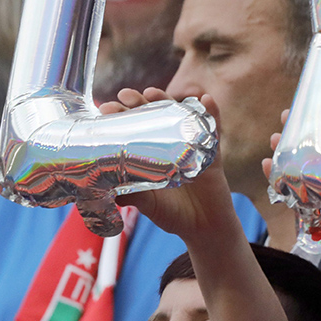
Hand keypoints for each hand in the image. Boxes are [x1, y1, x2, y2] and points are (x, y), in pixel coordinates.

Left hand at [98, 88, 239, 246]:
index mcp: (151, 154)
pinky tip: (206, 99)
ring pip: (180, 116)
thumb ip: (131, 195)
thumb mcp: (148, 204)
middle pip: (154, 116)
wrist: (203, 229)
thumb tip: (105, 188)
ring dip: (167, 100)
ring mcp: (191, 147)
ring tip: (152, 92)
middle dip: (139, 102)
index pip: (134, 128)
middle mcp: (170, 146)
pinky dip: (213, 113)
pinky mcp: (213, 154)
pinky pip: (215, 130)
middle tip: (125, 94)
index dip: (122, 116)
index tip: (107, 108)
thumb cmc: (173, 215)